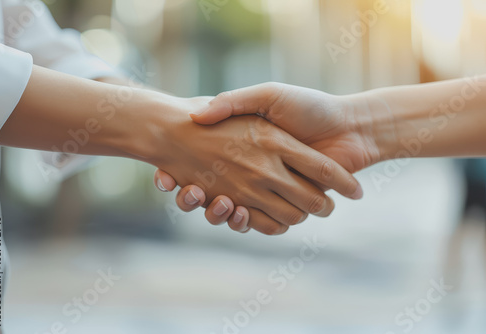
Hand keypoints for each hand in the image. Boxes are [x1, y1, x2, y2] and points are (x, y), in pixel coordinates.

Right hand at [149, 95, 361, 234]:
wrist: (351, 127)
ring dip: (220, 213)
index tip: (169, 176)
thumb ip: (234, 101)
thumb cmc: (310, 107)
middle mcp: (256, 171)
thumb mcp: (267, 96)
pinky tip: (239, 213)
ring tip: (216, 202)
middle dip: (197, 198)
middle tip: (188, 191)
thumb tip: (197, 114)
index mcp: (248, 147)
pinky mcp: (287, 204)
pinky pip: (262, 223)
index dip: (186, 173)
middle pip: (216, 192)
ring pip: (236, 211)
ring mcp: (270, 189)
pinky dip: (248, 224)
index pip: (208, 163)